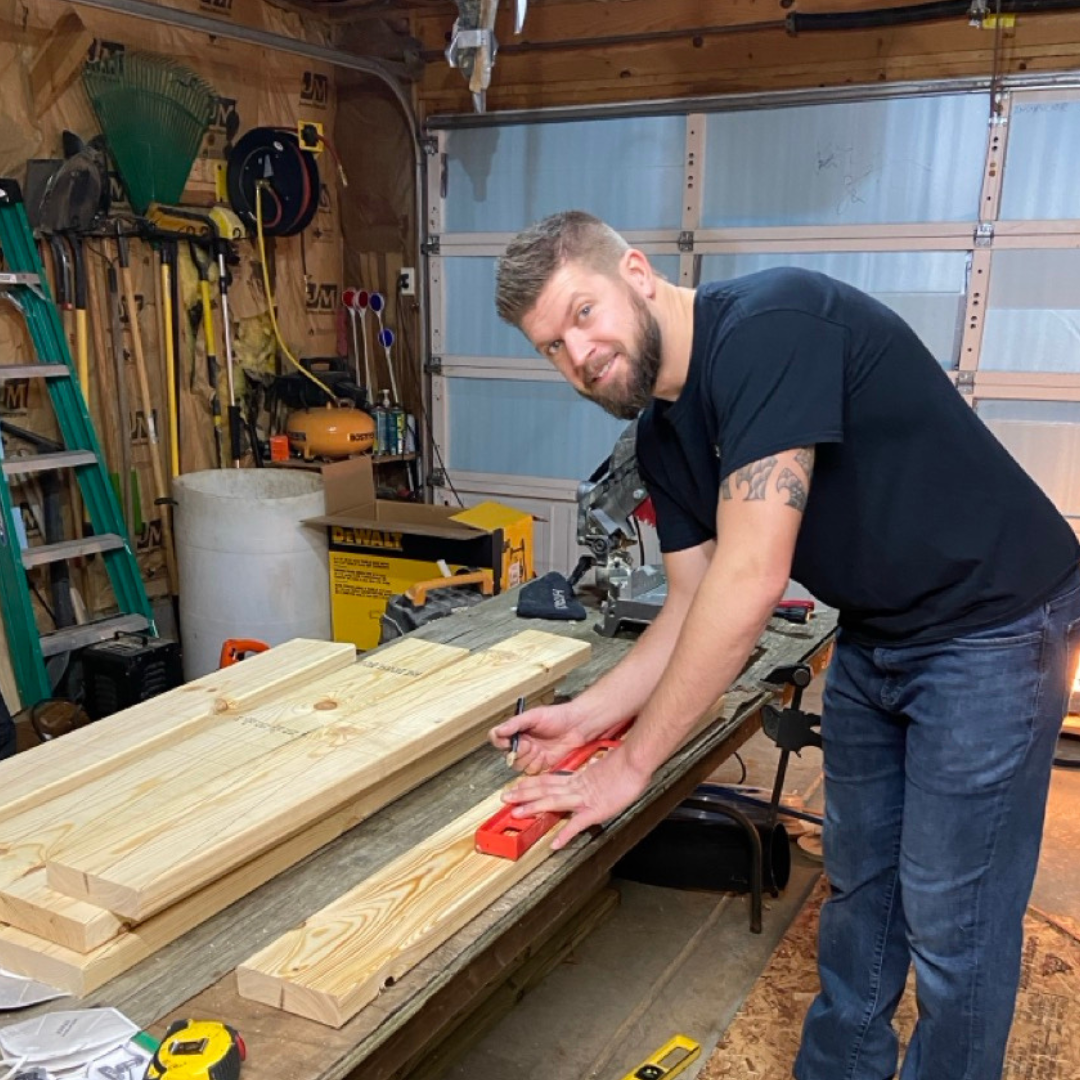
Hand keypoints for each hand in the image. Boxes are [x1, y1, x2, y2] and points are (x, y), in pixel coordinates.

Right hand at [490, 701, 589, 773]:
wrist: (577, 726)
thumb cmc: (556, 717)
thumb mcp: (534, 716)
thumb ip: (515, 723)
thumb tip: (499, 731)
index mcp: (516, 730)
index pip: (497, 739)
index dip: (499, 743)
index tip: (507, 742)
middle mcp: (521, 744)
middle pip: (507, 755)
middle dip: (518, 752)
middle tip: (530, 744)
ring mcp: (531, 755)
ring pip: (518, 765)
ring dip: (528, 758)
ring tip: (539, 748)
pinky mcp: (541, 764)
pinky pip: (531, 771)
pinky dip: (536, 764)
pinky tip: (544, 755)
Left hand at [500, 748, 650, 849]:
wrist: (637, 762)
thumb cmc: (626, 767)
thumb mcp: (603, 772)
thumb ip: (590, 778)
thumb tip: (583, 779)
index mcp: (578, 778)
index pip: (549, 780)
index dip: (531, 784)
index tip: (516, 786)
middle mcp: (577, 787)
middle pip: (545, 789)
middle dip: (524, 794)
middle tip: (506, 798)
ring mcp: (585, 798)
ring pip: (554, 802)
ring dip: (535, 808)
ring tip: (518, 814)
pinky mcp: (596, 810)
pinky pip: (577, 824)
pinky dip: (565, 834)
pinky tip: (555, 843)